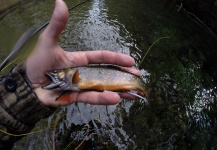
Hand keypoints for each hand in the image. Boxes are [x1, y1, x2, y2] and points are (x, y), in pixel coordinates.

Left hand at [25, 0, 140, 106]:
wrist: (27, 85)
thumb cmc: (37, 63)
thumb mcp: (48, 42)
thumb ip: (57, 25)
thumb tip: (60, 2)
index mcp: (80, 60)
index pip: (101, 58)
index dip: (115, 58)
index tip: (130, 61)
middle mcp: (83, 73)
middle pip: (106, 74)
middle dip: (122, 76)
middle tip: (137, 77)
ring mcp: (80, 85)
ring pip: (102, 88)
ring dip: (118, 90)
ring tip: (132, 92)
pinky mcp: (75, 97)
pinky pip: (90, 98)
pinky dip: (102, 99)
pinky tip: (115, 99)